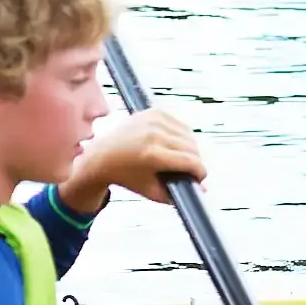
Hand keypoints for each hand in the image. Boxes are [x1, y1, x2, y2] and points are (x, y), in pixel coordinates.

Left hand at [61, 105, 202, 213]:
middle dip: (195, 160)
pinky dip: (181, 134)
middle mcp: (154, 135)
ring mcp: (153, 120)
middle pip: (192, 147)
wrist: (102, 156)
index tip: (200, 177)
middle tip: (191, 169)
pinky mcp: (153, 111)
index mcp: (152, 155)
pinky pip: (179, 123)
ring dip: (190, 147)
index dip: (200, 171)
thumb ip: (177, 193)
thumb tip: (203, 190)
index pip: (190, 161)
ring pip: (188, 134)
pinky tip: (174, 144)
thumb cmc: (126, 176)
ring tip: (182, 158)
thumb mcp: (150, 190)